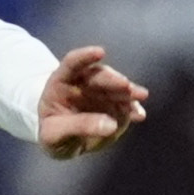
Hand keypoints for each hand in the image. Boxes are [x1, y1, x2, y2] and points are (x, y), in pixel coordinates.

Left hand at [37, 44, 148, 159]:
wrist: (63, 142)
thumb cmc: (52, 133)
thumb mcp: (54, 134)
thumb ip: (79, 126)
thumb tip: (111, 125)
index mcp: (61, 82)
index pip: (72, 63)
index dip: (85, 56)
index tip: (100, 52)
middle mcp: (83, 82)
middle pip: (99, 76)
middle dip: (113, 79)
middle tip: (126, 86)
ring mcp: (101, 93)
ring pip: (116, 87)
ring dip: (129, 91)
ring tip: (141, 96)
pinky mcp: (114, 105)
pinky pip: (124, 105)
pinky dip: (132, 109)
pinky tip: (139, 115)